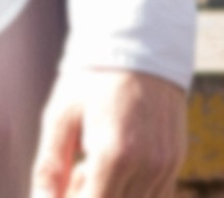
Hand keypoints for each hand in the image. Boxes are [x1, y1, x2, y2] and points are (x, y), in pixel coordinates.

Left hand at [33, 67, 186, 197]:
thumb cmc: (96, 78)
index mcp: (116, 155)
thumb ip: (48, 170)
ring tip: (88, 170)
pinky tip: (111, 170)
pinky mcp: (176, 159)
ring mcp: (167, 163)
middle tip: (71, 177)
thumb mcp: (61, 117)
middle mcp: (148, 164)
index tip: (60, 188)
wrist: (146, 42)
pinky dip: (128, 195)